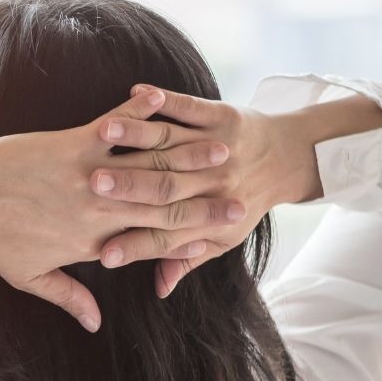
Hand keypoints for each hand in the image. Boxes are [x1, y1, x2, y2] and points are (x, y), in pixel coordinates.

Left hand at [0, 88, 244, 331]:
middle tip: (242, 196)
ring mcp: (90, 175)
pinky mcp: (74, 142)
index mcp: (93, 242)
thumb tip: (95, 324)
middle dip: (205, 202)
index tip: (222, 237)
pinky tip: (163, 101)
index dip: (191, 240)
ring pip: (149, 167)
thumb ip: (68, 298)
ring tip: (223, 148)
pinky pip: (115, 127)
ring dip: (188, 155)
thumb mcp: (27, 276)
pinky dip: (139, 113)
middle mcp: (98, 210)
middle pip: (163, 207)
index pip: (152, 243)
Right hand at [87, 85, 298, 297]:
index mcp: (209, 217)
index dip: (135, 245)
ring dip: (137, 136)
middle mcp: (213, 183)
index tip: (102, 255)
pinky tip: (136, 91)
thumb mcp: (221, 239)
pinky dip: (165, 100)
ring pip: (171, 143)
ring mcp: (217, 147)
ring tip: (105, 134)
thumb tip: (160, 289)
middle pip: (165, 188)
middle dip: (128, 186)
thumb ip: (185, 260)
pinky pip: (190, 107)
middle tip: (92, 186)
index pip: (166, 235)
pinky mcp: (222, 117)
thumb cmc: (245, 202)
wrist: (290, 158)